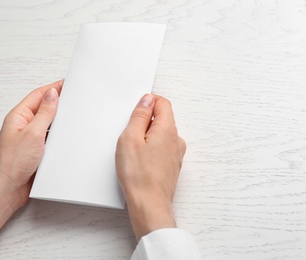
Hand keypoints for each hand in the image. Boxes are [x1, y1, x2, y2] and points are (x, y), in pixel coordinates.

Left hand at [0, 80, 62, 245]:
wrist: (7, 190)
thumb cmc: (12, 163)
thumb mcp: (33, 133)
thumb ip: (44, 112)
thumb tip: (52, 93)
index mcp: (19, 116)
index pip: (39, 95)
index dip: (54, 88)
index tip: (69, 83)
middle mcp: (24, 126)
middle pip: (44, 108)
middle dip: (59, 103)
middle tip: (76, 99)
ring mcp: (31, 139)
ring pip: (49, 124)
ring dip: (60, 121)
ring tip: (75, 116)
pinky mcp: (37, 152)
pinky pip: (50, 139)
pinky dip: (59, 136)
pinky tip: (69, 137)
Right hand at [116, 94, 185, 240]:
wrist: (149, 204)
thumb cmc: (139, 175)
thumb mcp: (130, 138)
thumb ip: (140, 115)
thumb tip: (147, 100)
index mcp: (168, 129)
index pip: (163, 103)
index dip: (148, 101)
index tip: (136, 110)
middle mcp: (176, 140)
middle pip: (162, 119)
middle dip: (145, 122)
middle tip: (130, 135)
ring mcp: (176, 154)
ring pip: (160, 135)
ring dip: (147, 137)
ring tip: (133, 152)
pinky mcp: (171, 165)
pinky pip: (161, 149)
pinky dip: (150, 149)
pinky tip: (139, 162)